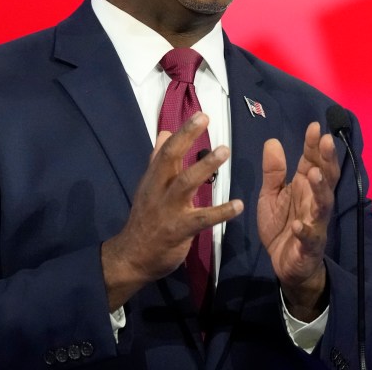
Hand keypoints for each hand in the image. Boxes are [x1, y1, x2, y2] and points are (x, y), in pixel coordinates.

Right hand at [101, 112, 243, 310]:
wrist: (133, 257)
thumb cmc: (146, 220)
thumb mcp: (148, 187)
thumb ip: (158, 161)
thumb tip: (165, 132)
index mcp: (153, 179)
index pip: (166, 149)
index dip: (183, 131)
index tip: (201, 114)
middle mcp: (159, 190)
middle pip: (170, 158)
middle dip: (186, 138)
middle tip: (205, 120)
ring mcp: (168, 210)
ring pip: (185, 184)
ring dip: (205, 166)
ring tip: (225, 151)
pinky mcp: (179, 230)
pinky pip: (202, 220)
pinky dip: (221, 212)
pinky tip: (239, 206)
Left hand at [258, 122, 339, 320]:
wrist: (286, 264)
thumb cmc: (282, 225)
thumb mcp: (271, 195)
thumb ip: (273, 172)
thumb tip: (272, 142)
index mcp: (305, 187)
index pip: (313, 161)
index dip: (314, 145)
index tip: (315, 126)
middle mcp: (314, 201)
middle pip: (326, 177)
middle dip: (327, 159)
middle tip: (326, 141)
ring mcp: (315, 223)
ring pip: (323, 204)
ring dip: (321, 189)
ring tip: (316, 174)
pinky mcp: (309, 245)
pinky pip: (309, 237)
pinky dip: (304, 231)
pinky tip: (297, 224)